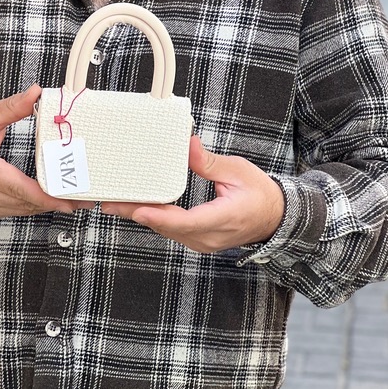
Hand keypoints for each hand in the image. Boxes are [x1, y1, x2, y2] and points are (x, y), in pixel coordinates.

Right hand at [0, 85, 77, 218]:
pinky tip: (48, 199)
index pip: (18, 186)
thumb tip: (36, 93)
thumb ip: (12, 107)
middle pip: (24, 202)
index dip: (44, 196)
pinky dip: (31, 205)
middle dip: (54, 201)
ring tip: (72, 199)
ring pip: (21, 209)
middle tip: (81, 197)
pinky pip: (14, 210)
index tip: (67, 198)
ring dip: (45, 205)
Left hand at [100, 135, 284, 252]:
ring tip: (117, 203)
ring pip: (168, 231)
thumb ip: (210, 163)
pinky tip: (139, 207)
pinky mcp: (199, 240)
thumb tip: (189, 147)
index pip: (186, 222)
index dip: (160, 216)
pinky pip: (173, 230)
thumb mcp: (239, 171)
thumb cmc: (260, 194)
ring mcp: (204, 242)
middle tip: (112, 202)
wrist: (275, 218)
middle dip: (138, 214)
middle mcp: (210, 237)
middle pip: (169, 228)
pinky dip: (155, 218)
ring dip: (143, 216)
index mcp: (223, 219)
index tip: (139, 209)